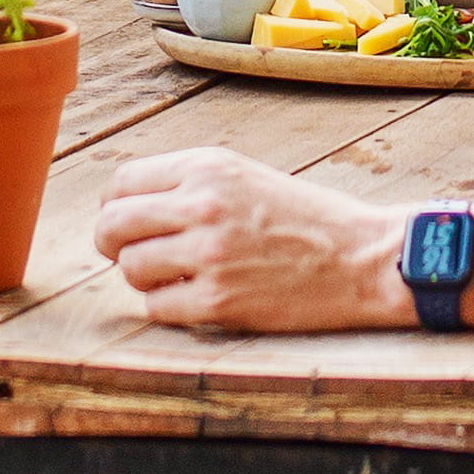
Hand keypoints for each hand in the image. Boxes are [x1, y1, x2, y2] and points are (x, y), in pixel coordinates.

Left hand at [96, 140, 407, 335]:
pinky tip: (197, 297)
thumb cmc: (306, 219)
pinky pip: (156, 307)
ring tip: (178, 275)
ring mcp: (208, 254)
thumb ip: (189, 184)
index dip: (115, 206)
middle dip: (112, 243)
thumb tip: (128, 207)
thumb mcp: (245, 177)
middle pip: (112, 225)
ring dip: (146, 277)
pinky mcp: (217, 300)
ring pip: (131, 268)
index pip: (122, 182)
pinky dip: (169, 306)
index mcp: (209, 166)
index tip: (125, 222)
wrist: (361, 258)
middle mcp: (202, 204)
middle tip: (128, 254)